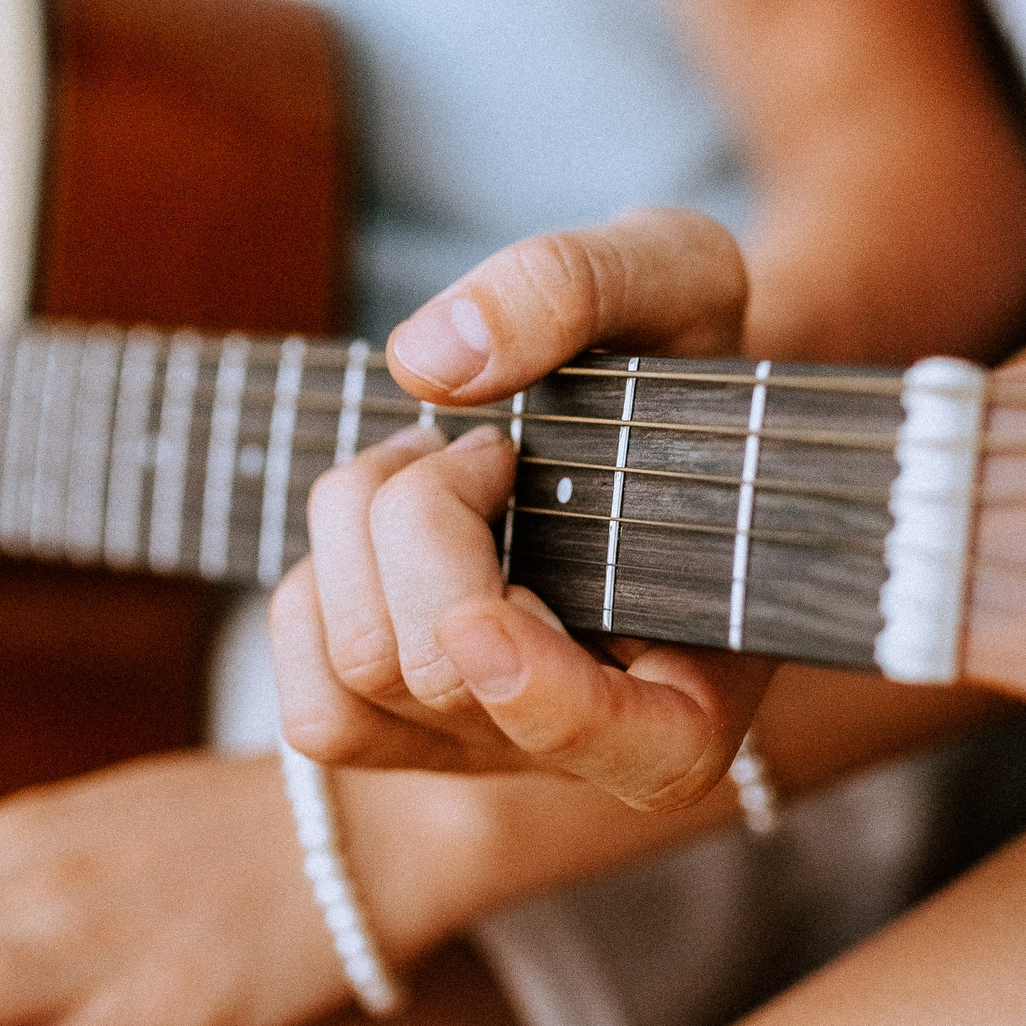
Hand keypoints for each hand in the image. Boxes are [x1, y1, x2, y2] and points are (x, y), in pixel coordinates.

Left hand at [273, 208, 775, 811]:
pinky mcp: (406, 739)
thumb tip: (432, 361)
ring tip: (436, 463)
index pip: (644, 753)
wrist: (638, 409)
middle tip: (489, 446)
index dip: (548, 701)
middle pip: (443, 670)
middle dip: (426, 520)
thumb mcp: (672, 271)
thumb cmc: (676, 353)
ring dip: (362, 530)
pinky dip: (316, 591)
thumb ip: (579, 286)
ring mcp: (495, 749)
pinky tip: (381, 529)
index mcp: (711, 674)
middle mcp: (597, 744)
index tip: (484, 619)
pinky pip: (315, 714)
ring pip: (362, 674)